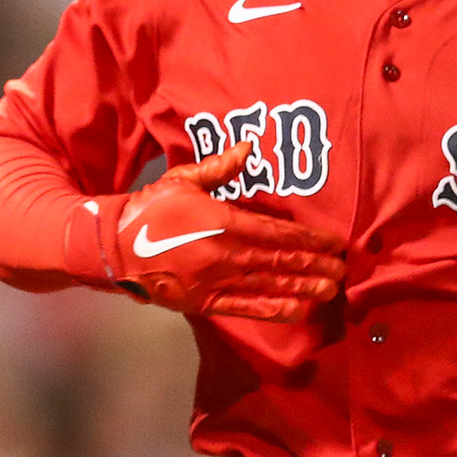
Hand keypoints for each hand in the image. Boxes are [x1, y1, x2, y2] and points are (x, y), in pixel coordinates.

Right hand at [105, 143, 347, 321]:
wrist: (113, 247)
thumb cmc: (151, 209)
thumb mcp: (183, 180)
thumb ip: (220, 168)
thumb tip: (250, 146)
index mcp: (223, 222)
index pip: (277, 233)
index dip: (309, 240)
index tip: (334, 243)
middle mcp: (226, 255)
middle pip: (280, 262)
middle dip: (314, 266)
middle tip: (344, 270)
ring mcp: (216, 282)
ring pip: (269, 287)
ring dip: (303, 288)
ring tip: (331, 290)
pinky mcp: (205, 303)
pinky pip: (246, 309)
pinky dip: (273, 310)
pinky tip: (297, 310)